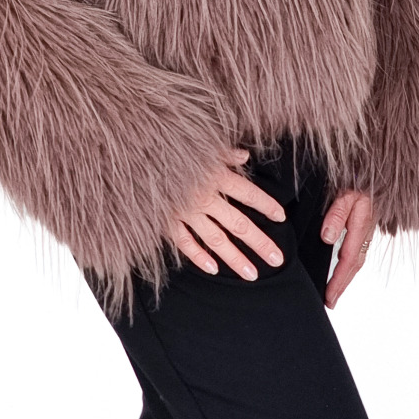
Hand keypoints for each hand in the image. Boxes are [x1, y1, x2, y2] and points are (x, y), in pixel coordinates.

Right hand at [168, 147, 287, 279]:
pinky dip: (198, 256)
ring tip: (252, 274)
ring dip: (235, 258)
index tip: (281, 217)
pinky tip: (213, 269)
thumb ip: (224, 153)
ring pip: (216, 239)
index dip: (265, 205)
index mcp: (215, 175)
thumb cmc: (172, 146)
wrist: (137, 154)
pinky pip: (185, 242)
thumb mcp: (201, 144)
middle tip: (278, 259)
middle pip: (238, 223)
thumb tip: (244, 156)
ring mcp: (186, 211)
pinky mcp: (167, 220)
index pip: (247, 193)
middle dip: (259, 242)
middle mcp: (205, 196)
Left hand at [320, 189, 375, 308]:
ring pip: (357, 260)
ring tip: (335, 291)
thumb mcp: (345, 193)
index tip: (329, 297)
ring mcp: (367, 230)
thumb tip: (327, 238)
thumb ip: (336, 215)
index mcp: (360, 227)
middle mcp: (365, 232)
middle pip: (354, 266)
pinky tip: (344, 266)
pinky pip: (358, 250)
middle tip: (331, 302)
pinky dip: (351, 264)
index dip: (338, 281)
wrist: (378, 171)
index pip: (347, 261)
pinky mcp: (365, 226)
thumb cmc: (360, 179)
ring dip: (346, 277)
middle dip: (342, 285)